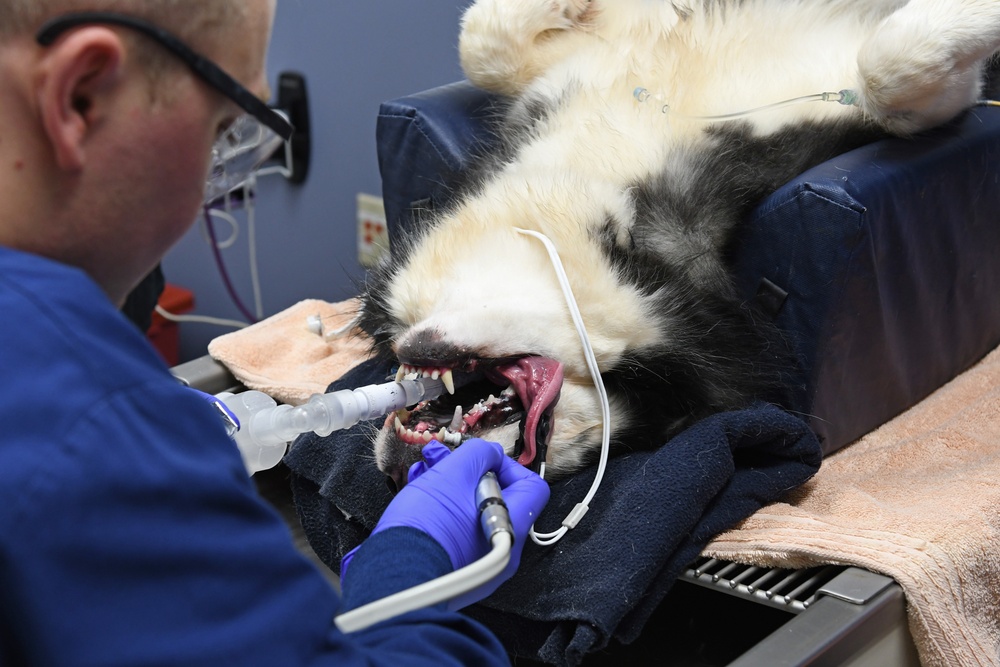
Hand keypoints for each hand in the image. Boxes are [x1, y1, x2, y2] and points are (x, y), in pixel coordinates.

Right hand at [377, 439, 549, 606]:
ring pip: (472, 511)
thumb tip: (490, 454)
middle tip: (443, 459)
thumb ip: (479, 454)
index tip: (481, 460)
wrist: (393, 580)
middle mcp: (502, 549)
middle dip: (468, 472)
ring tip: (423, 470)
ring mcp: (479, 561)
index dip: (508, 466)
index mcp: (512, 528)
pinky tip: (418, 490)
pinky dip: (442, 508)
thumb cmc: (427, 527)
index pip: (532, 487)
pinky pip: (457, 530)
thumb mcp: (454, 474)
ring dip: (449, 485)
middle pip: (497, 497)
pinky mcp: (455, 567)